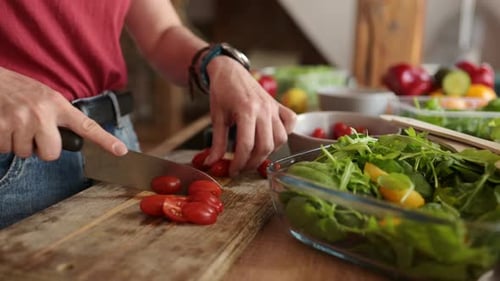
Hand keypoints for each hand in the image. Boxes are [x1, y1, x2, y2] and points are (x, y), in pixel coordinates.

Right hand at [0, 67, 127, 159]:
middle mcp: (42, 113)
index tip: (121, 151)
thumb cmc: (17, 90)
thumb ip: (58, 117)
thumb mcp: (44, 97)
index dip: (105, 140)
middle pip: (52, 153)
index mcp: (57, 104)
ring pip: (25, 153)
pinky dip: (2, 141)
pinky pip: (5, 150)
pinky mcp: (1, 127)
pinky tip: (1, 124)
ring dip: (17, 143)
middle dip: (41, 149)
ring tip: (13, 122)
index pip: (86, 126)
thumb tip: (70, 141)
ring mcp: (21, 120)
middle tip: (31, 132)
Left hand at [204, 57, 295, 175]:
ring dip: (268, 152)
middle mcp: (264, 109)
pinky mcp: (279, 105)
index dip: (239, 163)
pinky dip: (285, 134)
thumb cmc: (222, 92)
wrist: (230, 71)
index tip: (233, 171)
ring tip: (254, 154)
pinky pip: (290, 123)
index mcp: (246, 110)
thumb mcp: (216, 117)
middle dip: (253, 162)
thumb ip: (217, 142)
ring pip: (280, 139)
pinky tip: (271, 138)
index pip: (246, 145)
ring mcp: (274, 107)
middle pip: (265, 146)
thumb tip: (212, 163)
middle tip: (242, 167)